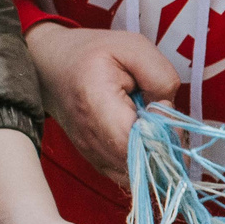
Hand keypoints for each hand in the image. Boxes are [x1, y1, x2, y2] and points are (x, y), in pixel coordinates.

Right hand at [27, 22, 182, 189]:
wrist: (54, 67)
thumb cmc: (95, 54)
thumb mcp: (134, 47)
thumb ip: (161, 76)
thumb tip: (169, 111)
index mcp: (95, 102)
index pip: (134, 141)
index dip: (161, 131)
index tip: (164, 106)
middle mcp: (90, 137)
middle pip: (141, 162)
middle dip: (166, 142)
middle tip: (164, 113)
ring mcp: (92, 155)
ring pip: (140, 174)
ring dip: (159, 153)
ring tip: (154, 122)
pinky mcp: (98, 163)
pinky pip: (132, 175)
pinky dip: (148, 160)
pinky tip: (147, 135)